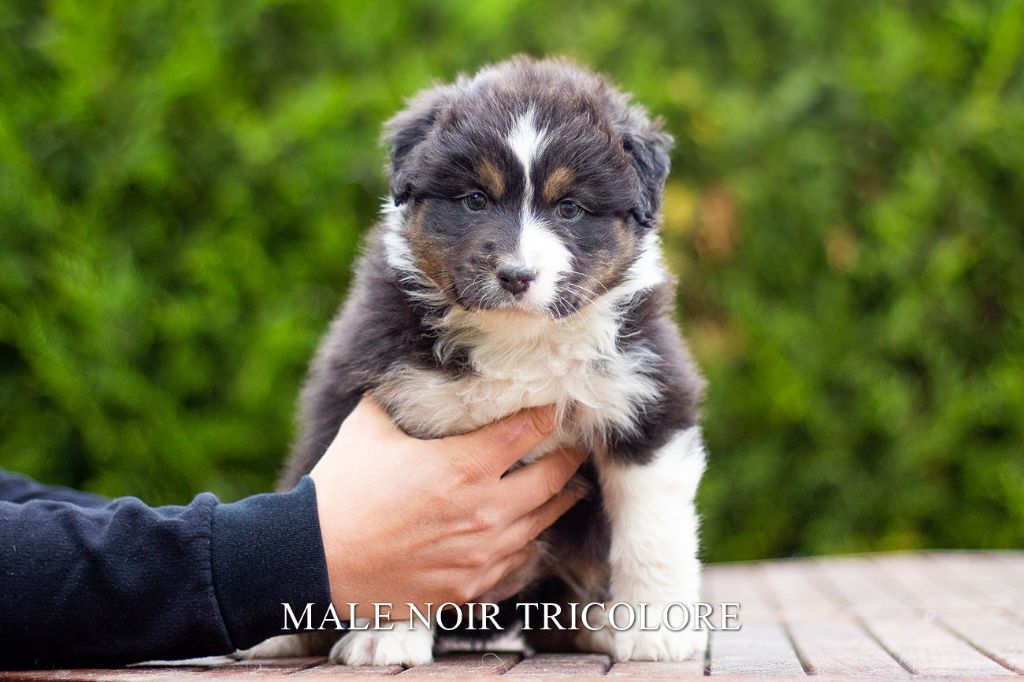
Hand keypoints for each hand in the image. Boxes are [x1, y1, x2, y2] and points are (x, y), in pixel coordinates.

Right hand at [309, 397, 585, 618]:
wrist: (312, 558)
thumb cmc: (341, 487)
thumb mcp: (371, 425)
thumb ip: (404, 396)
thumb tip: (418, 367)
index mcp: (464, 465)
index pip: (529, 430)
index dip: (548, 414)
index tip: (557, 405)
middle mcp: (484, 510)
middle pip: (553, 478)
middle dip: (568, 458)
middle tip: (576, 446)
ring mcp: (480, 554)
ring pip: (543, 524)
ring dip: (560, 501)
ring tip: (571, 488)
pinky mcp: (469, 587)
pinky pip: (518, 565)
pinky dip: (531, 545)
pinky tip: (534, 535)